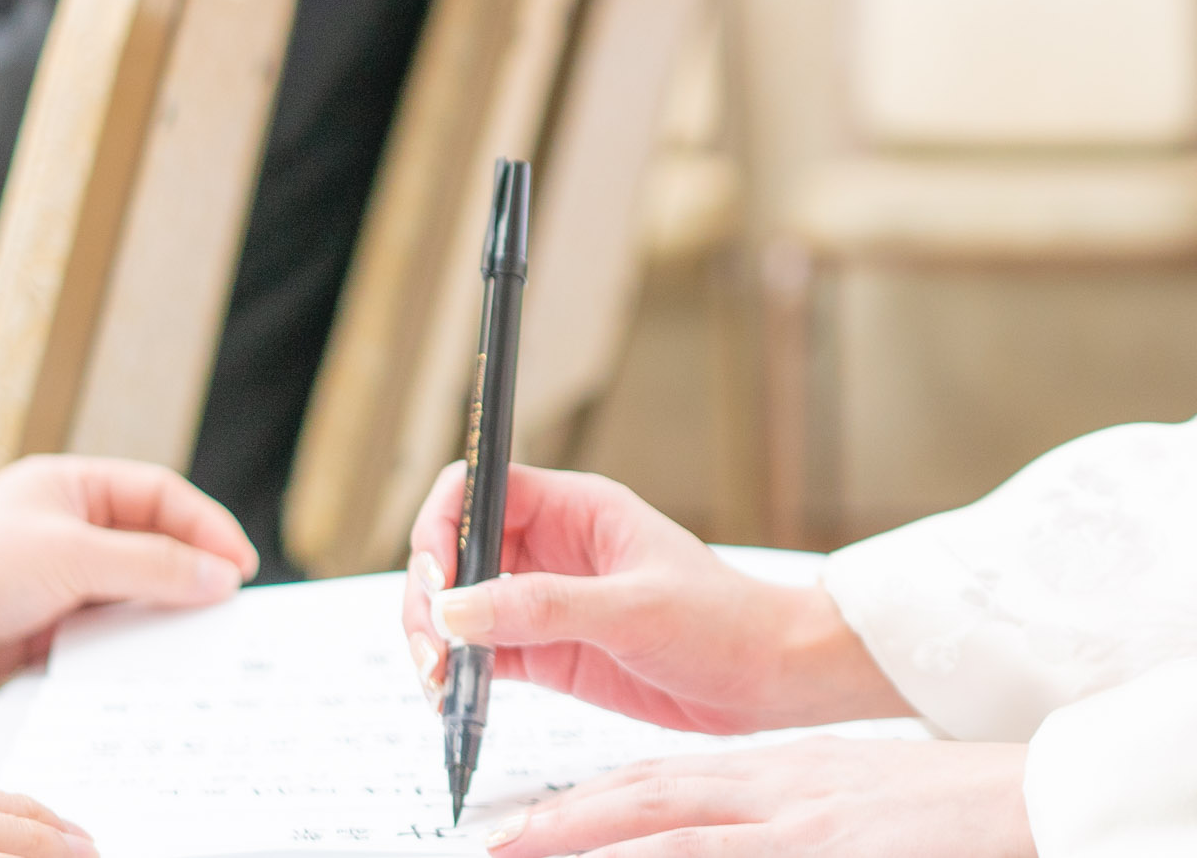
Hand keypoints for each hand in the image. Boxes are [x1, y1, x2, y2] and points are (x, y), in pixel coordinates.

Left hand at [0, 455, 257, 713]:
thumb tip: (221, 576)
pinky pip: (99, 641)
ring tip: (194, 648)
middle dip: (190, 576)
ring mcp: (51, 583)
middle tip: (228, 612)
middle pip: (150, 547)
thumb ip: (152, 564)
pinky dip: (123, 655)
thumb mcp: (71, 556)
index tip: (240, 568)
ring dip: (157, 620)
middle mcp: (64, 531)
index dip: (207, 527)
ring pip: (127, 597)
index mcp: (70, 487)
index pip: (161, 496)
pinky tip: (143, 675)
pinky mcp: (37, 633)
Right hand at [400, 463, 910, 735]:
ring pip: (460, 607)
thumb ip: (544, 607)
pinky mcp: (550, 654)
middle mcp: (551, 548)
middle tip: (430, 654)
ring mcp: (546, 602)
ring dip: (435, 641)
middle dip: (428, 596)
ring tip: (438, 687)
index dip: (442, 528)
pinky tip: (452, 704)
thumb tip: (456, 607)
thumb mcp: (635, 608)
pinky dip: (458, 678)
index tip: (436, 582)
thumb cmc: (722, 621)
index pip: (478, 491)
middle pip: (456, 551)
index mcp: (575, 508)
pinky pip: (484, 655)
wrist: (768, 677)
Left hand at [490, 737, 1032, 857]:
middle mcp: (778, 786)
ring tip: (509, 855)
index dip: (595, 803)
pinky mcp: (822, 842)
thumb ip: (797, 824)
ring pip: (662, 826)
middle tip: (489, 841)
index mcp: (786, 775)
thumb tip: (756, 839)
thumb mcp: (861, 813)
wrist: (1039, 795)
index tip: (534, 823)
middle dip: (561, 821)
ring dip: (581, 839)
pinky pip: (711, 855)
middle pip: (644, 798)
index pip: (669, 785)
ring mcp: (796, 818)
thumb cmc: (960, 817)